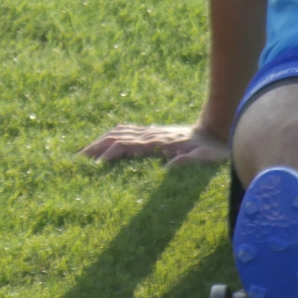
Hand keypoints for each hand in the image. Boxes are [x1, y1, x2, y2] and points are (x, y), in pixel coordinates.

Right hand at [82, 123, 229, 165]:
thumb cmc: (214, 149)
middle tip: (78, 159)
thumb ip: (189, 161)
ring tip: (84, 152)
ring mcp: (151, 132)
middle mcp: (152, 135)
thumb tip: (168, 168)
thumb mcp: (206, 158)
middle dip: (96, 146)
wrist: (220, 129)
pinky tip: (105, 140)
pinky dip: (112, 135)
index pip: (126, 145)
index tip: (95, 165)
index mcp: (159, 142)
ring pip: (119, 132)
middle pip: (116, 136)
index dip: (110, 153)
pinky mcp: (153, 133)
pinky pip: (127, 130)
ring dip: (100, 140)